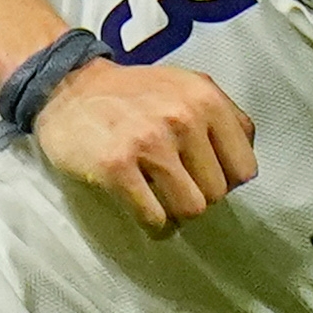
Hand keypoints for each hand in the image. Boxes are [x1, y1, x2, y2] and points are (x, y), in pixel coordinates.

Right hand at [34, 62, 257, 235]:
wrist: (67, 86)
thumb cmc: (133, 93)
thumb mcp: (187, 87)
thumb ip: (222, 118)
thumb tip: (242, 168)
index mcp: (206, 98)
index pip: (244, 168)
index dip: (225, 179)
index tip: (203, 176)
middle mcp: (182, 118)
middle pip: (218, 193)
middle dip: (198, 196)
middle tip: (175, 186)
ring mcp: (149, 143)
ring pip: (191, 209)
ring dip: (177, 213)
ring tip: (161, 200)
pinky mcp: (116, 167)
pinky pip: (154, 218)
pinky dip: (154, 225)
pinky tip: (144, 211)